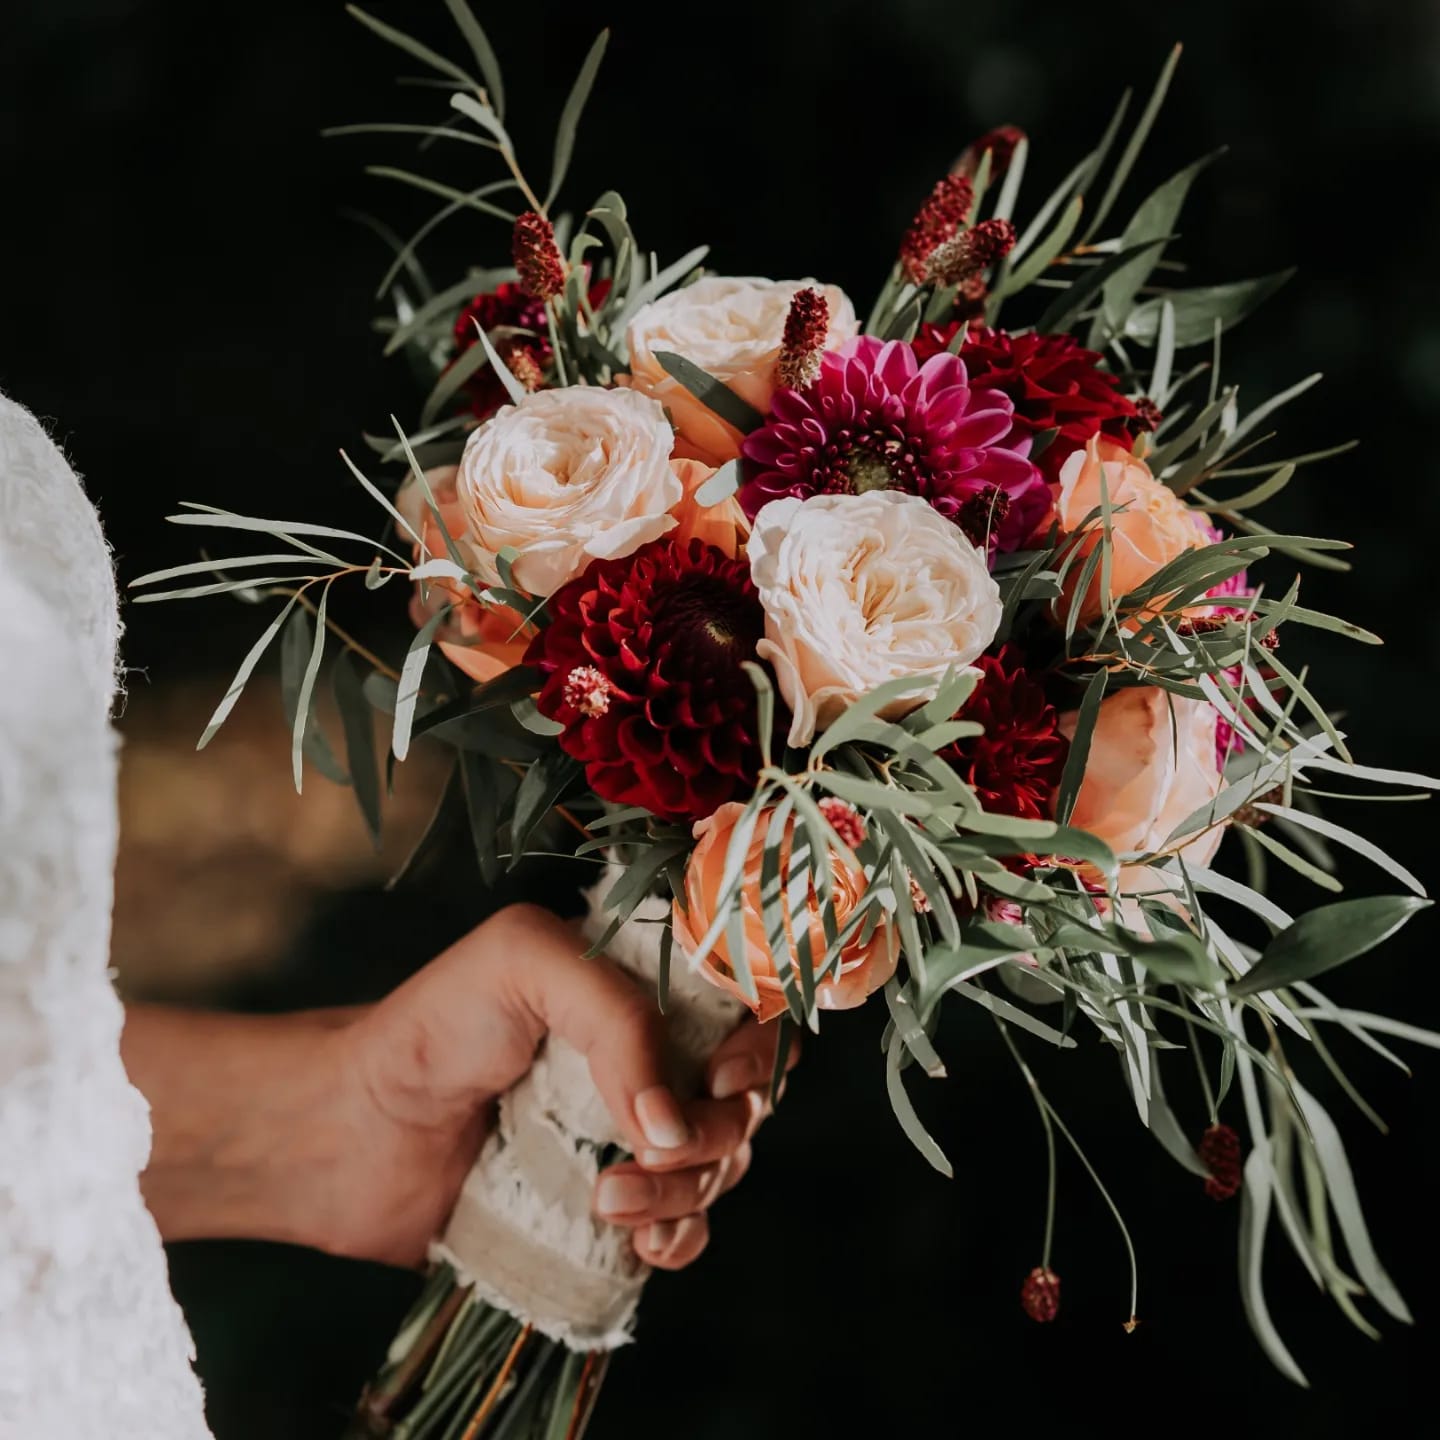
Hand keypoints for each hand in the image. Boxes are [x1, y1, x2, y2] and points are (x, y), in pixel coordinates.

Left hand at [124, 903, 796, 1270]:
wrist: (352, 1133)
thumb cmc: (433, 1025)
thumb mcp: (524, 964)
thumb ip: (616, 1016)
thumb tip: (676, 1124)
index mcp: (645, 988)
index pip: (748, 1009)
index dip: (757, 1046)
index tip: (718, 1077)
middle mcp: (652, 1060)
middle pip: (746, 1099)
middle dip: (717, 1133)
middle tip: (645, 1149)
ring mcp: (633, 1137)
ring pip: (720, 1168)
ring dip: (683, 1193)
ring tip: (604, 1200)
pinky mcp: (610, 1208)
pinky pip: (686, 1231)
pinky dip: (680, 1240)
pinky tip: (638, 1241)